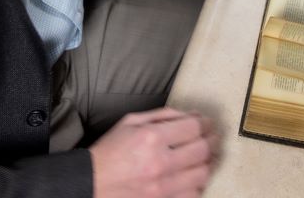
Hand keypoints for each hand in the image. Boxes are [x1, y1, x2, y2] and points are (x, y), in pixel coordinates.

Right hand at [89, 107, 217, 196]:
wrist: (90, 183)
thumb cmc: (110, 151)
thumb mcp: (131, 122)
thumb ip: (164, 115)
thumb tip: (193, 114)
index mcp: (151, 138)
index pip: (194, 127)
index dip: (206, 122)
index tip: (207, 122)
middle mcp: (159, 163)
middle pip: (203, 149)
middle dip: (212, 139)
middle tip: (212, 137)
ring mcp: (162, 187)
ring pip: (203, 173)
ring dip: (209, 162)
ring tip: (206, 155)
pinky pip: (194, 194)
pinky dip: (198, 184)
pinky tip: (193, 175)